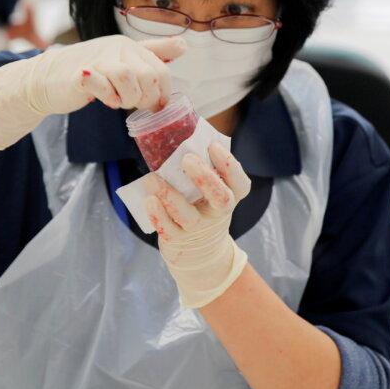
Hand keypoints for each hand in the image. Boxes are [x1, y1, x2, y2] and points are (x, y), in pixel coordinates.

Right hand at [0, 34, 185, 149]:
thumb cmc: (90, 72)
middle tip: (129, 103)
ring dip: (125, 99)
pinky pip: (104, 86)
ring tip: (115, 100)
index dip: (161, 94)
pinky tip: (101, 98)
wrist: (48, 78)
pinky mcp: (81, 73)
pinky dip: (106, 97)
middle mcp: (117, 47)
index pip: (161, 71)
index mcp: (130, 46)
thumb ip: (153, 53)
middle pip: (149, 77)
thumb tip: (183, 45)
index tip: (151, 105)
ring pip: (128, 79)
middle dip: (143, 99)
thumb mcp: (124, 60)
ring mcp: (98, 58)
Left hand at [144, 141, 252, 308]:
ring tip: (152, 178)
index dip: (228, 165)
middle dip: (205, 179)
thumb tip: (183, 135)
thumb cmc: (202, 208)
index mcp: (230, 198)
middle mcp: (218, 215)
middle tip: (187, 158)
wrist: (199, 253)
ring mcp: (198, 230)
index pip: (240, 184)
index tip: (213, 146)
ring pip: (188, 215)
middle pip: (221, 199)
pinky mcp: (177, 241)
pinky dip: (157, 214)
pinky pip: (167, 228)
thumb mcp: (210, 192)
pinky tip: (149, 199)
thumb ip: (203, 169)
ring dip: (170, 195)